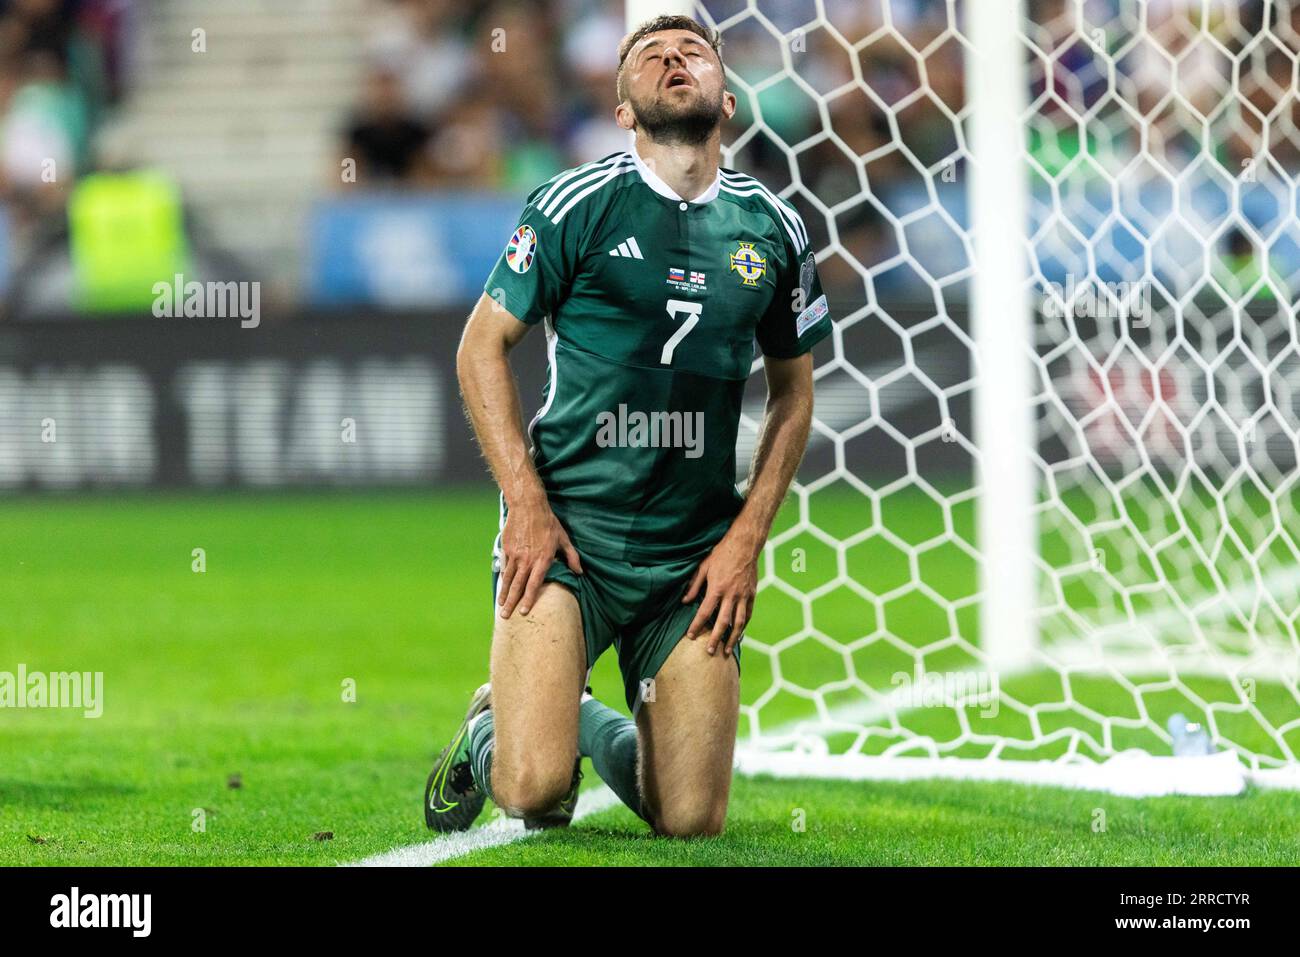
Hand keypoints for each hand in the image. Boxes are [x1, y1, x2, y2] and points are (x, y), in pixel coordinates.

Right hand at [497, 499, 581, 618]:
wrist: (528, 506)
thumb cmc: (548, 522)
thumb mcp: (563, 539)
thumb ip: (572, 557)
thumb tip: (580, 572)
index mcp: (542, 559)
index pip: (534, 584)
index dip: (528, 599)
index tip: (524, 611)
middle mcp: (527, 560)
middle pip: (517, 585)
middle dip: (511, 602)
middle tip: (506, 616)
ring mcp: (515, 555)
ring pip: (508, 578)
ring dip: (504, 593)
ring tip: (501, 605)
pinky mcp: (507, 549)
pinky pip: (505, 566)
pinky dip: (503, 577)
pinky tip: (502, 586)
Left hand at [681, 527, 759, 655]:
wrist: (745, 544)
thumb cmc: (722, 553)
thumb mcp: (704, 566)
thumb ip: (694, 585)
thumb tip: (684, 601)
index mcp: (717, 588)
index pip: (704, 612)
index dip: (696, 625)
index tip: (690, 636)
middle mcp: (731, 595)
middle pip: (723, 622)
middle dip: (715, 639)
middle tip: (710, 652)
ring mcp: (744, 595)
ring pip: (739, 622)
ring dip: (733, 638)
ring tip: (727, 650)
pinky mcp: (752, 594)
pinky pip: (749, 613)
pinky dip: (744, 625)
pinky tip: (740, 633)